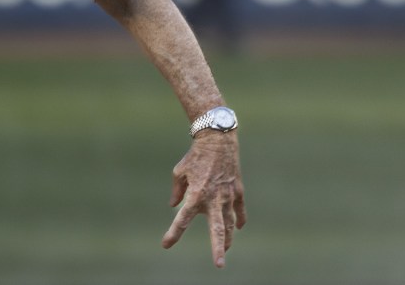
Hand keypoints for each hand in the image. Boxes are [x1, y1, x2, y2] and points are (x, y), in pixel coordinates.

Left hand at [162, 131, 245, 267]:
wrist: (217, 140)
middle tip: (219, 264)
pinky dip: (239, 220)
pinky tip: (238, 228)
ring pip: (230, 223)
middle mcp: (213, 198)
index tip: (165, 244)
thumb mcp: (179, 172)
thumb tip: (175, 206)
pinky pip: (239, 210)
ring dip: (228, 238)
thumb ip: (177, 191)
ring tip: (225, 250)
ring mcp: (228, 196)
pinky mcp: (238, 190)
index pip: (182, 219)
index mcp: (195, 194)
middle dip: (218, 248)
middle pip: (217, 229)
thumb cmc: (194, 156)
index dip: (173, 234)